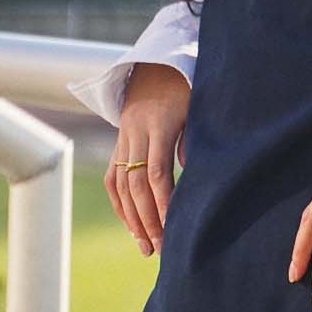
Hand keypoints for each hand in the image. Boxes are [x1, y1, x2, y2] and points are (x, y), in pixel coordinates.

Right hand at [105, 62, 189, 257]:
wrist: (157, 63)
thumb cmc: (189, 87)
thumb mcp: (199, 107)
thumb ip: (196, 140)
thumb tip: (195, 182)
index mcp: (161, 122)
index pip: (157, 171)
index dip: (163, 202)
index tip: (173, 228)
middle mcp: (137, 131)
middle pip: (135, 183)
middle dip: (147, 219)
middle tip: (160, 248)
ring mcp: (124, 136)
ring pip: (120, 183)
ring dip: (131, 218)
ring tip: (146, 246)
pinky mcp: (118, 141)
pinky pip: (112, 178)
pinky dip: (120, 204)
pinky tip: (132, 226)